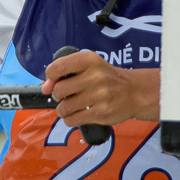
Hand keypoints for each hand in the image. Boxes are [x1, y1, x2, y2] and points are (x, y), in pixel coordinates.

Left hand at [42, 49, 158, 125]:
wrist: (134, 92)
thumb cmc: (106, 78)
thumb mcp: (90, 66)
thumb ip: (65, 71)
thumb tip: (45, 87)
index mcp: (90, 60)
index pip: (58, 67)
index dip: (50, 77)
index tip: (52, 82)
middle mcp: (96, 76)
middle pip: (59, 90)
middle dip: (57, 95)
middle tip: (65, 95)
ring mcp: (100, 96)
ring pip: (64, 107)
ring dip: (62, 110)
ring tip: (70, 107)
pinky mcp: (102, 113)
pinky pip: (73, 119)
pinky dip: (69, 119)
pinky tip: (76, 115)